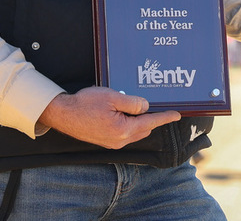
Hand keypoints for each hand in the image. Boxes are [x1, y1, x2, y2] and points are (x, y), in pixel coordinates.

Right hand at [38, 87, 180, 148]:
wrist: (63, 114)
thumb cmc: (85, 103)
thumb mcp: (112, 97)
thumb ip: (133, 103)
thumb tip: (146, 107)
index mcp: (123, 129)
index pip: (151, 123)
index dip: (165, 117)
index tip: (177, 114)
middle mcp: (119, 140)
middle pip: (144, 129)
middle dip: (153, 119)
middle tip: (159, 106)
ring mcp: (112, 142)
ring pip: (135, 132)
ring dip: (141, 122)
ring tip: (142, 108)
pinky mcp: (106, 141)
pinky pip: (125, 134)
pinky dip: (131, 125)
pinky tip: (127, 114)